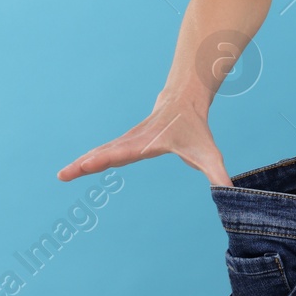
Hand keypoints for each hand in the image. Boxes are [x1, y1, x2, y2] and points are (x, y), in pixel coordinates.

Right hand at [57, 90, 232, 185]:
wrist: (183, 100)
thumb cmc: (195, 129)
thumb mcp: (208, 153)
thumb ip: (218, 174)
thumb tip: (232, 194)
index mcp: (148, 143)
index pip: (125, 153)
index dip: (107, 159)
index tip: (88, 164)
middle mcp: (132, 141)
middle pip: (106, 153)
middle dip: (86, 164)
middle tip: (64, 174)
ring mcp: (125, 141)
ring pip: (100, 152)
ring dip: (82, 164)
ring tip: (62, 175)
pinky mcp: (123, 143)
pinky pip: (102, 152)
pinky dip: (87, 161)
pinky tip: (74, 169)